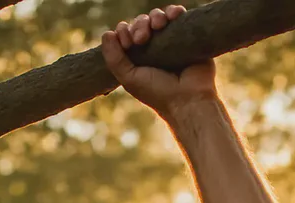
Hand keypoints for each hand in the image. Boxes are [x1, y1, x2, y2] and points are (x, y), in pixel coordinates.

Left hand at [101, 6, 216, 120]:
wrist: (188, 98)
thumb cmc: (158, 93)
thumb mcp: (129, 79)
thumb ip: (114, 59)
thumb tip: (107, 34)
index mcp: (139, 57)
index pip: (127, 34)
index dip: (124, 32)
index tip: (128, 43)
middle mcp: (154, 48)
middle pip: (141, 23)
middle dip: (139, 25)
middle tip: (142, 39)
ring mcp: (171, 41)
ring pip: (158, 17)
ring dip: (155, 16)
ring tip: (158, 25)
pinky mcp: (187, 36)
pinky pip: (179, 16)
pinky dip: (174, 11)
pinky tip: (173, 15)